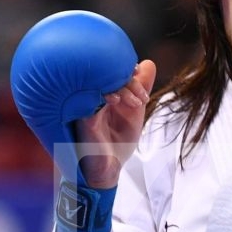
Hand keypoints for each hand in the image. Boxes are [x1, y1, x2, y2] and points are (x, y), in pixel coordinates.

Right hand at [74, 60, 156, 188]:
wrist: (109, 169)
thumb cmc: (118, 141)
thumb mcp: (135, 112)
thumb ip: (141, 89)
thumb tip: (148, 63)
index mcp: (102, 92)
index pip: (112, 69)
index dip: (129, 73)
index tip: (143, 94)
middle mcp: (91, 96)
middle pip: (105, 72)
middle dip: (129, 80)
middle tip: (142, 97)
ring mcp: (85, 105)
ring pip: (98, 81)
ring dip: (121, 86)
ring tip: (136, 102)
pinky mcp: (82, 117)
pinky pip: (90, 97)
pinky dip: (106, 95)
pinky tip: (116, 101)